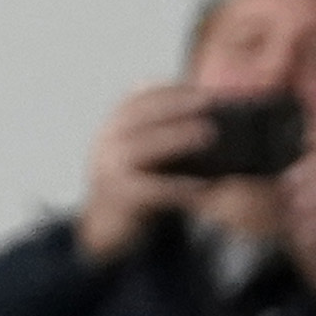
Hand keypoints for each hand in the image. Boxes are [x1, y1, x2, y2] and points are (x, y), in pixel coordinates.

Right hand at [75, 85, 210, 263]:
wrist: (106, 227)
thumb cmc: (136, 185)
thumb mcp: (143, 155)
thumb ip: (162, 136)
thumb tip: (209, 125)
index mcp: (113, 126)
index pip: (139, 97)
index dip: (170, 90)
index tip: (201, 87)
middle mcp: (106, 141)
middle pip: (140, 115)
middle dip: (175, 104)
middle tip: (209, 101)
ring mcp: (109, 168)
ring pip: (143, 146)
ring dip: (176, 137)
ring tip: (209, 133)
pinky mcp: (120, 196)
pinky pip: (152, 188)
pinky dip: (179, 186)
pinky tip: (205, 186)